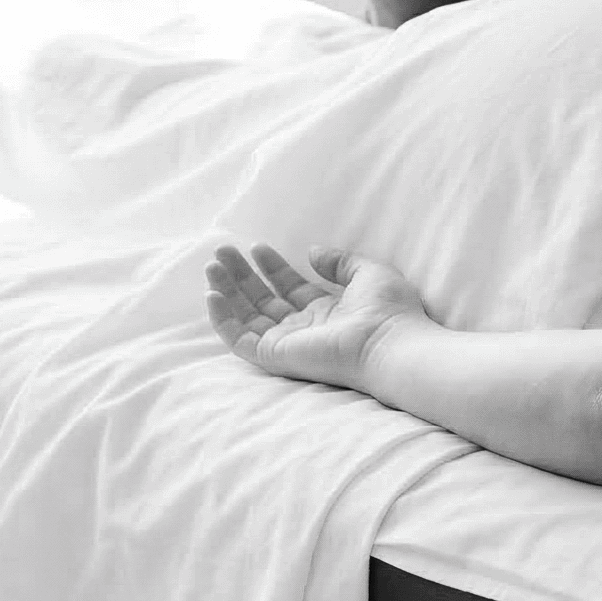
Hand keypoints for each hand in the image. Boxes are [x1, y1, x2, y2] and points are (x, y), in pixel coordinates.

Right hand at [203, 244, 430, 389]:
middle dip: (242, 275)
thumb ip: (340, 262)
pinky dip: (222, 319)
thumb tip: (312, 252)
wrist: (389, 343)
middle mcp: (304, 327)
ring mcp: (288, 342)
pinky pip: (239, 339)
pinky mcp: (275, 354)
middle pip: (263, 299)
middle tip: (223, 251)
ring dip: (227, 291)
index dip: (273, 267)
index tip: (258, 246)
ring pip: (247, 316)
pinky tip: (213, 294)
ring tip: (212, 265)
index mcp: (327, 311)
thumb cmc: (388, 310)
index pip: (290, 288)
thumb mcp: (369, 273)